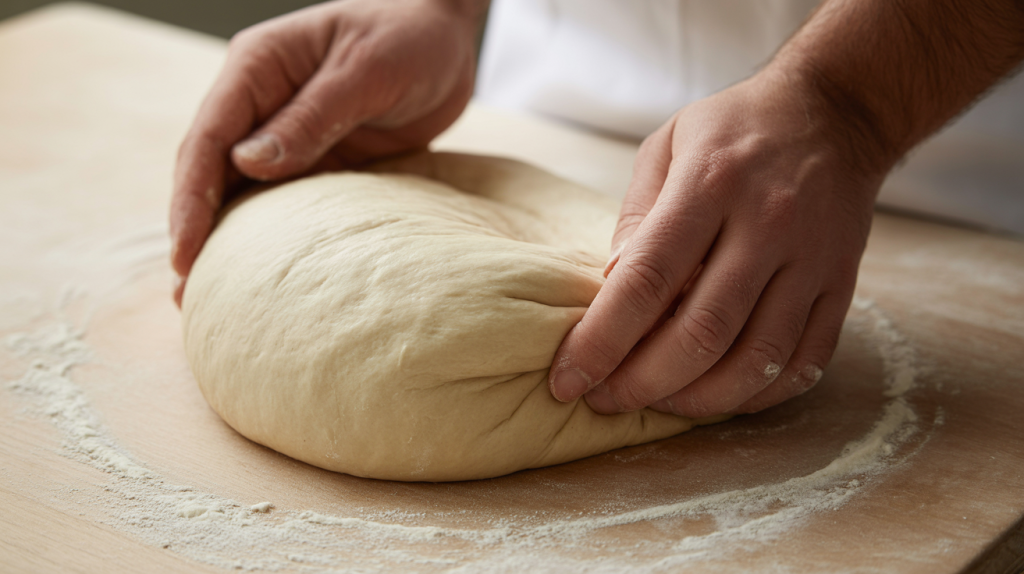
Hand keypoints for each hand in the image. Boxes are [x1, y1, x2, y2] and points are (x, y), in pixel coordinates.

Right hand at [170, 0, 485, 304]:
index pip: (209, 138)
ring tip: (209, 298)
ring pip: (242, 191)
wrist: (449, 38)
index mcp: (259, 67)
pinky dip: (269, 235)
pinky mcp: (317, 156)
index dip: (191, 198)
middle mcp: (261, 101)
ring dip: (226, 240)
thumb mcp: (365, 71)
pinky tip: (260, 274)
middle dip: (196, 229)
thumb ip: (312, 116)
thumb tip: (249, 164)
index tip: (185, 252)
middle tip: (185, 294)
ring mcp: (286, 131)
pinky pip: (284, 200)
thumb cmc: (409, 37)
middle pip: (211, 170)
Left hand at [548, 68, 889, 416]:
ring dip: (699, 401)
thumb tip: (608, 290)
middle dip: (644, 383)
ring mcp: (811, 259)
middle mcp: (766, 224)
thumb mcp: (666, 146)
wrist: (835, 112)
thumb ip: (634, 217)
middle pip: (702, 332)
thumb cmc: (733, 129)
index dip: (602, 340)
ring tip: (658, 404)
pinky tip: (720, 397)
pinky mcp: (841, 284)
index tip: (568, 379)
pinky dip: (759, 395)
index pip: (646, 279)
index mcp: (710, 183)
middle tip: (606, 401)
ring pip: (757, 358)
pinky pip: (805, 361)